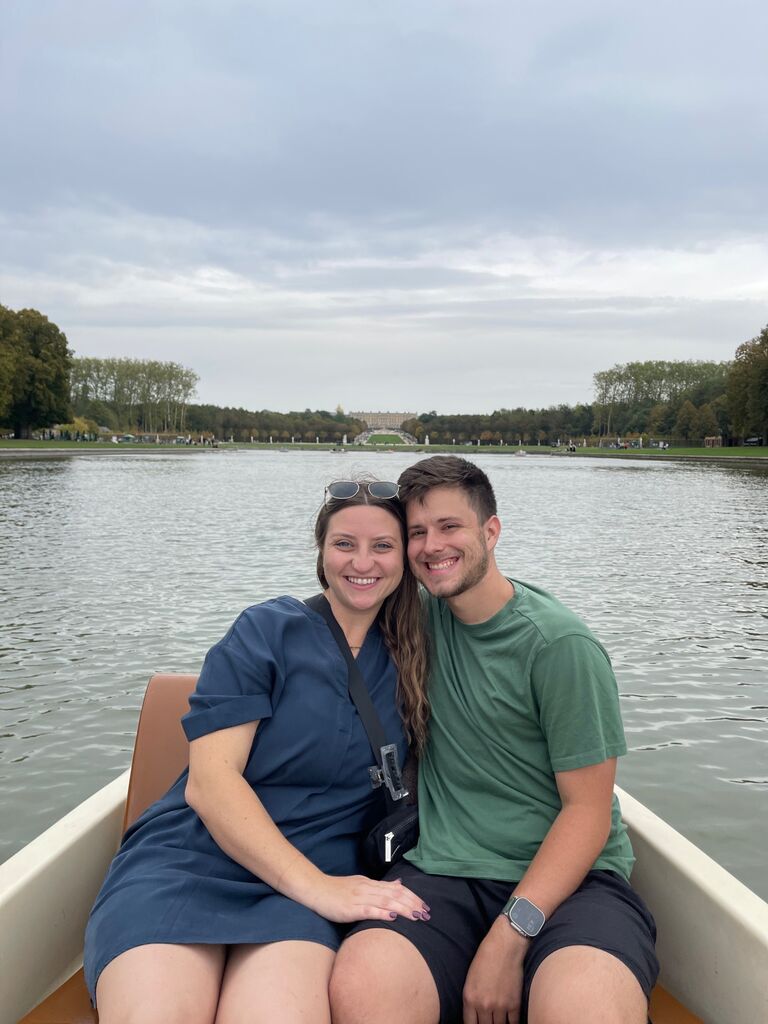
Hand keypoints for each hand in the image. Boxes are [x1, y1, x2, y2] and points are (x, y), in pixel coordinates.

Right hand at [308, 873, 430, 924]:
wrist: (315, 889)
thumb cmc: (337, 890)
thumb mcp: (360, 884)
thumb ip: (379, 886)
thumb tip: (399, 884)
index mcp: (371, 883)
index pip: (397, 889)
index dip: (412, 897)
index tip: (425, 906)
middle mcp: (368, 888)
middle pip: (395, 895)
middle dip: (413, 904)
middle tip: (427, 913)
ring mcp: (359, 898)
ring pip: (386, 901)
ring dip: (403, 909)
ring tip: (417, 916)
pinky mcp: (350, 908)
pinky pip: (369, 910)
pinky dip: (382, 913)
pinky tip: (393, 918)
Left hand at [462, 917, 526, 1023]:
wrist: (505, 945)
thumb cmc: (486, 956)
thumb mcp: (471, 978)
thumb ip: (472, 999)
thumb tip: (476, 1015)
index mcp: (470, 998)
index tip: (479, 1023)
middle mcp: (483, 1005)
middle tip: (490, 1020)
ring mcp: (500, 1006)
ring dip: (500, 1023)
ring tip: (499, 1019)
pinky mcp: (515, 1003)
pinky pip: (514, 1023)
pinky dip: (512, 1022)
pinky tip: (510, 1019)